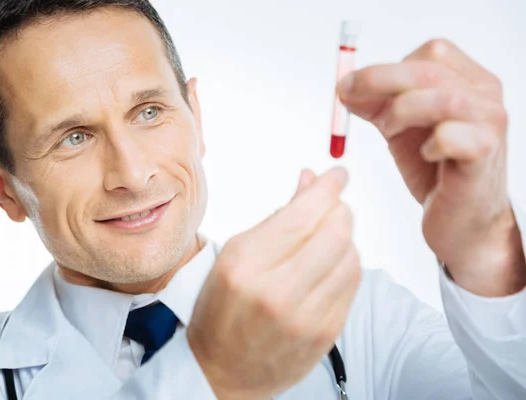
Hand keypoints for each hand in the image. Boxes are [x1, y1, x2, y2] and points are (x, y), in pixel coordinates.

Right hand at [187, 168, 360, 398]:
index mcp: (244, 265)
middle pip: (335, 232)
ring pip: (351, 257)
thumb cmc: (220, 310)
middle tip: (331, 206)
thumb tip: (311, 181)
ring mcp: (304, 317)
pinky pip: (352, 285)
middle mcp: (275, 291)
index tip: (338, 174)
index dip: (327, 188)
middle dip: (339, 210)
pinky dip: (346, 265)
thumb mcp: (234, 255)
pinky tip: (329, 265)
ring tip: (325, 239)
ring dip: (344, 238)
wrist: (222, 372)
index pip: (301, 215)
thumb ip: (277, 218)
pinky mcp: (324, 334)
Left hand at [338, 39, 525, 296]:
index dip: (387, 67)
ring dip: (401, 112)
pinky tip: (426, 156)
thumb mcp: (400, 130)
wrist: (462, 222)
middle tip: (348, 96)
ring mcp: (489, 125)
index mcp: (469, 82)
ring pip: (442, 99)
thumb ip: (377, 105)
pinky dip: (430, 143)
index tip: (355, 86)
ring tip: (390, 132)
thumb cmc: (435, 172)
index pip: (431, 53)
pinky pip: (452, 137)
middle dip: (379, 81)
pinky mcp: (482, 156)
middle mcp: (485, 97)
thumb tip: (345, 88)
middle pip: (429, 69)